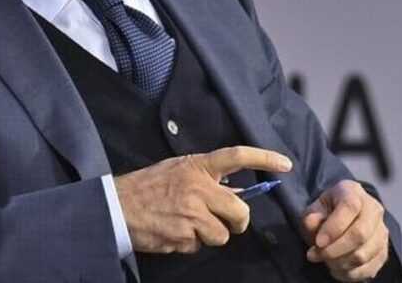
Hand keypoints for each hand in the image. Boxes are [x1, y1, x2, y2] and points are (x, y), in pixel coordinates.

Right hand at [114, 145, 291, 253]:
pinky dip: (191, 243)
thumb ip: (205, 179)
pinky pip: (200, 246)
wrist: (116, 206)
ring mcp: (191, 214)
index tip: (285, 164)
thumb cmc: (148, 186)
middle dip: (237, 222)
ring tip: (186, 224)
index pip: (236, 156)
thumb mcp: (178, 170)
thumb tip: (235, 194)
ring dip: (209, 234)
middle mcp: (197, 187)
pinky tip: (174, 231)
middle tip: (226, 222)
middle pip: (240, 211)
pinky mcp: (183, 236)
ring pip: (222, 234)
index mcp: (197, 166)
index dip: (263, 158)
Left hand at [302, 180, 389, 280]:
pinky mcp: (383, 252)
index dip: (333, 227)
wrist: (342, 217)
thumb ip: (312, 216)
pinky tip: (335, 268)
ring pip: (364, 254)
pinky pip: (368, 269)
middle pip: (360, 234)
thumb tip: (313, 225)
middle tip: (315, 255)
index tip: (318, 242)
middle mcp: (373, 209)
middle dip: (334, 250)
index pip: (350, 207)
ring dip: (339, 263)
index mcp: (354, 192)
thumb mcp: (314, 208)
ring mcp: (382, 232)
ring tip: (323, 260)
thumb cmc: (327, 211)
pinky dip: (348, 273)